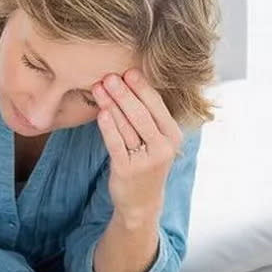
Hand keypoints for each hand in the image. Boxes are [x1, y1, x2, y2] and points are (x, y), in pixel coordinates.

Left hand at [92, 69, 182, 225]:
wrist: (141, 201)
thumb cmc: (144, 162)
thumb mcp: (154, 140)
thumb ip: (147, 116)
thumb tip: (128, 82)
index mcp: (173, 135)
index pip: (157, 106)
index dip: (142, 87)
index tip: (128, 70)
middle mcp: (164, 147)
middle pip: (142, 114)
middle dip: (124, 93)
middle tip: (109, 76)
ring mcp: (147, 159)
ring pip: (127, 126)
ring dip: (111, 104)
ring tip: (98, 87)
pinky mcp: (128, 169)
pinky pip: (116, 143)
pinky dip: (108, 126)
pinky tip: (101, 112)